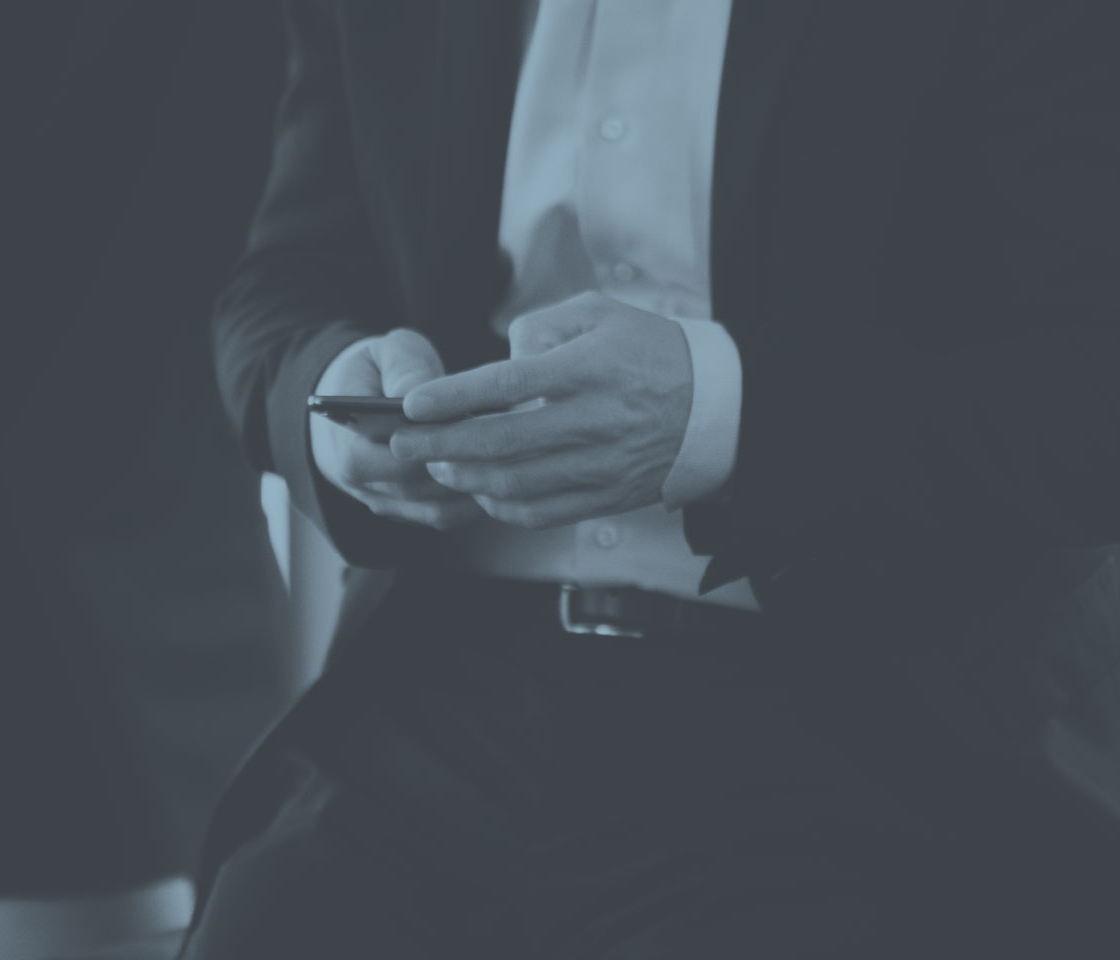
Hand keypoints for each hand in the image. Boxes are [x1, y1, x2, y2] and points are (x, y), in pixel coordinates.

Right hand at [310, 329, 485, 529]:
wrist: (356, 397)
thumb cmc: (377, 370)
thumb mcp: (386, 352)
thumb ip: (402, 367)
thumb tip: (413, 393)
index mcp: (345, 442)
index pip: (390, 458)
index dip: (433, 445)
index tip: (471, 422)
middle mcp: (359, 482)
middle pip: (418, 487)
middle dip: (461, 465)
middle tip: (505, 443)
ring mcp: (384, 501)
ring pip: (435, 508)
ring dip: (473, 487)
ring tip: (510, 458)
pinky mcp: (407, 510)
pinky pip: (444, 515)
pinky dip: (473, 500)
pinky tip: (501, 474)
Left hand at [392, 292, 691, 528]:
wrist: (718, 407)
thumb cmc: (653, 351)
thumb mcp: (602, 312)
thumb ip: (542, 327)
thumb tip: (503, 358)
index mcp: (585, 369)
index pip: (503, 386)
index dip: (451, 398)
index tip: (412, 406)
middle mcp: (590, 420)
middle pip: (497, 441)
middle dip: (439, 445)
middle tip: (401, 445)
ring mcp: (599, 464)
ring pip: (513, 482)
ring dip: (465, 477)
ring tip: (438, 465)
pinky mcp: (606, 496)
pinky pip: (542, 511)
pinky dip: (502, 506)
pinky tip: (482, 491)